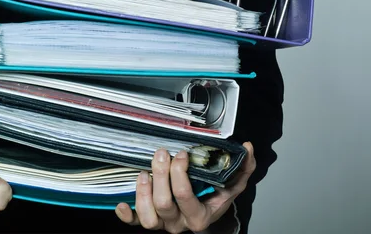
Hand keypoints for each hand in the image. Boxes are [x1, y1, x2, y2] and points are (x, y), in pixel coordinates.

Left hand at [115, 142, 254, 232]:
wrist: (204, 212)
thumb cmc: (214, 196)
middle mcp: (179, 223)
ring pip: (149, 217)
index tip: (181, 154)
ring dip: (143, 192)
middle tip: (161, 153)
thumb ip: (243, 168)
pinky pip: (135, 222)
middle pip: (164, 204)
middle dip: (160, 175)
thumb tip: (249, 147)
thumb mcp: (231, 184)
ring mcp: (162, 223)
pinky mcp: (149, 219)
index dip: (179, 174)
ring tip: (144, 172)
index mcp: (199, 215)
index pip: (185, 196)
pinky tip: (122, 203)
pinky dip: (127, 214)